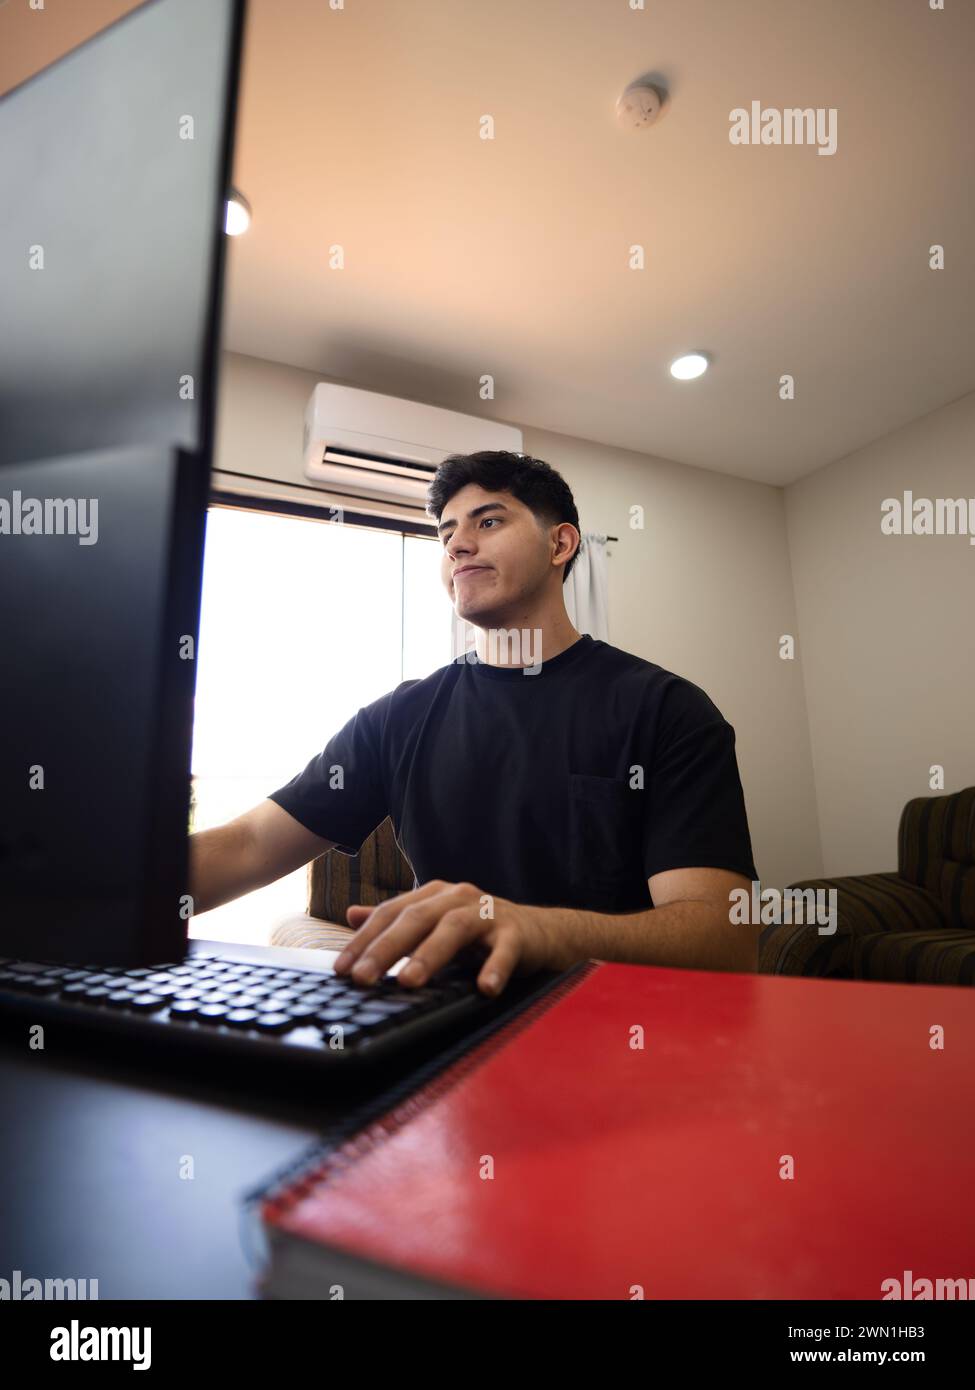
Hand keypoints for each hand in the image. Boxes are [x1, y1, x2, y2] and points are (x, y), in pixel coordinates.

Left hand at [332, 879, 579, 996]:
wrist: (543, 932)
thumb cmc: (483, 932)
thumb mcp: (436, 923)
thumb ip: (398, 919)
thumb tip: (352, 914)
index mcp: (434, 895)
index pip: (391, 914)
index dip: (364, 940)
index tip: (341, 969)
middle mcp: (458, 897)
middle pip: (416, 919)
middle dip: (386, 949)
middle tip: (362, 978)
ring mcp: (488, 913)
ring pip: (454, 929)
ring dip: (430, 956)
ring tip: (409, 983)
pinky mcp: (518, 932)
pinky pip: (505, 950)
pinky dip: (495, 968)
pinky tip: (485, 989)